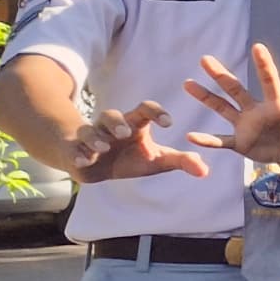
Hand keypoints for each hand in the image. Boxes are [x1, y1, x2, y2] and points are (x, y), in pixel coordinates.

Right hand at [72, 98, 213, 184]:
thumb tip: (205, 170)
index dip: (156, 112)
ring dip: (96, 137)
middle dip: (118, 121)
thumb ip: (180, 161)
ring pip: (90, 129)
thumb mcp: (156, 160)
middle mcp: (111, 127)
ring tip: (104, 147)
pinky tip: (85, 160)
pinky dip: (79, 153)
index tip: (169, 123)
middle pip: (111, 115)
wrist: (95, 167)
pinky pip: (75, 149)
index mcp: (134, 124)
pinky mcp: (76, 151)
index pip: (145, 110)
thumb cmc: (130, 159)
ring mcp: (91, 138)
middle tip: (126, 132)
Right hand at [180, 45, 279, 166]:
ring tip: (187, 82)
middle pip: (236, 89)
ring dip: (206, 98)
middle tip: (205, 58)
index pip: (269, 81)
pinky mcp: (240, 142)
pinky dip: (207, 141)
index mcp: (277, 104)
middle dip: (221, 75)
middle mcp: (257, 110)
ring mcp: (245, 124)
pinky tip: (189, 136)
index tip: (257, 46)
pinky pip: (220, 141)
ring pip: (222, 108)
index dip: (264, 65)